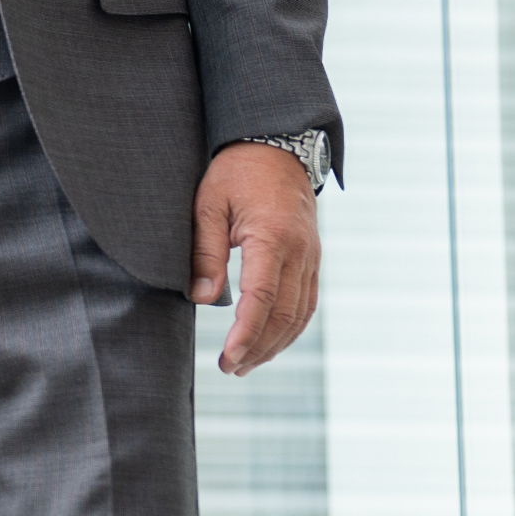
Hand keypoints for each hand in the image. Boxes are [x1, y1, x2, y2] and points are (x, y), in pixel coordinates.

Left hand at [191, 141, 319, 376]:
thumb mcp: (208, 203)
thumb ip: (206, 251)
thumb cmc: (235, 173)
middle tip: (229, 368)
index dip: (246, 334)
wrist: (275, 147)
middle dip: (258, 348)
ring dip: (275, 344)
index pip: (262, 299)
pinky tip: (270, 341)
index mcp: (272, 237)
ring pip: (300, 314)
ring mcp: (311, 257)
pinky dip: (290, 328)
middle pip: (284, 315)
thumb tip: (202, 299)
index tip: (228, 358)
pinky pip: (306, 302)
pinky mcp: (312, 259)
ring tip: (246, 364)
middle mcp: (300, 252)